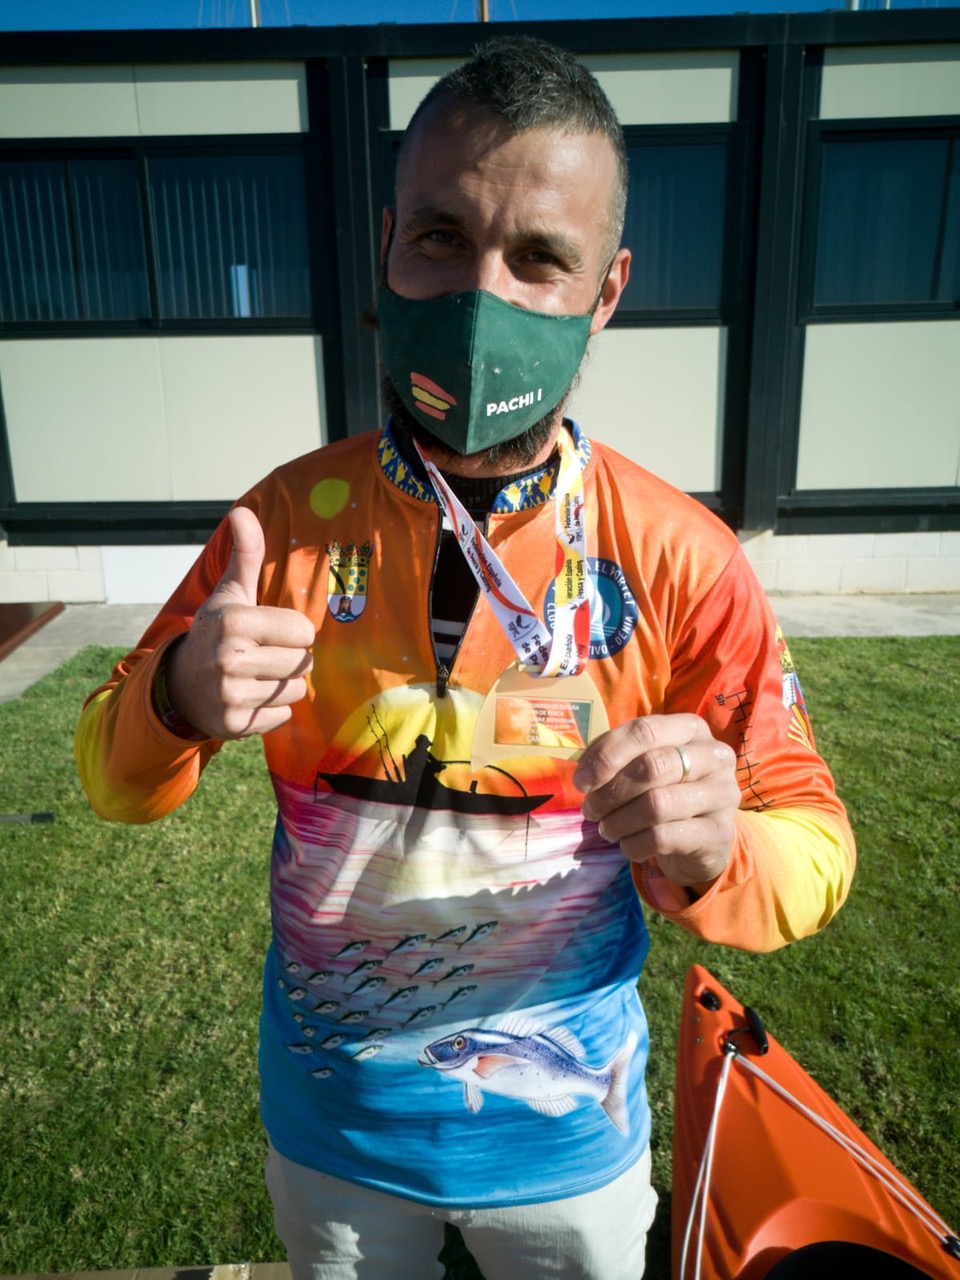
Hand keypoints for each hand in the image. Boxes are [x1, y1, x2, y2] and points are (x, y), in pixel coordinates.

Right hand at [165, 506, 315, 739]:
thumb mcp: (230, 594)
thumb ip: (245, 555)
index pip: (304, 631)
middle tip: (262, 657)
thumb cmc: (216, 633)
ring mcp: (231, 694)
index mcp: (235, 622)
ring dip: (282, 686)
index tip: (269, 633)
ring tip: (255, 677)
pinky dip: (270, 711)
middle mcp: (230, 658)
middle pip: (303, 663)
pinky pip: (282, 717)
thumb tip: (242, 511)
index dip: (292, 633)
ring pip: (295, 691)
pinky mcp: (235, 724)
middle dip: (289, 660)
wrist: (180, 685)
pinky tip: (248, 699)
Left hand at [572, 714, 738, 888]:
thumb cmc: (665, 792)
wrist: (702, 841)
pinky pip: (663, 837)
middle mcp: (714, 756)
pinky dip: (634, 844)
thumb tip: (584, 772)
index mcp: (691, 729)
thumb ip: (614, 758)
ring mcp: (722, 794)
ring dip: (619, 822)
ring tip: (607, 830)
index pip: (644, 731)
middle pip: (651, 767)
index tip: (582, 782)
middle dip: (610, 792)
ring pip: (657, 805)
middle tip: (590, 810)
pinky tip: (628, 846)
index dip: (606, 755)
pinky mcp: (718, 833)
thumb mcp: (643, 766)